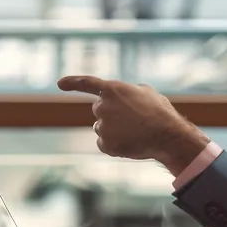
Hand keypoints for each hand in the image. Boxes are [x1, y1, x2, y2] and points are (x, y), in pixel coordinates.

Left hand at [56, 75, 208, 173]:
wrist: (167, 135)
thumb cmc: (159, 112)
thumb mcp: (146, 93)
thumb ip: (128, 91)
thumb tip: (124, 97)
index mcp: (112, 89)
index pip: (87, 83)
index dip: (72, 82)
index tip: (59, 83)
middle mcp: (102, 106)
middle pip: (99, 109)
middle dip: (110, 113)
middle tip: (132, 119)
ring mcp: (102, 126)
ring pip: (101, 127)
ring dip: (113, 129)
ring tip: (134, 131)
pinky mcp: (104, 144)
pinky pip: (104, 143)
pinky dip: (114, 144)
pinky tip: (129, 143)